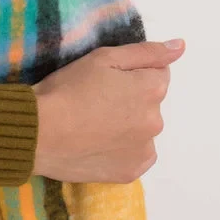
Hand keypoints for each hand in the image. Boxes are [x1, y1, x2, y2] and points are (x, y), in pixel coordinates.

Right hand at [31, 38, 184, 181]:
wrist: (40, 133)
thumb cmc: (68, 89)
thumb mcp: (104, 58)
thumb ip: (146, 52)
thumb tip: (180, 47)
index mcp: (152, 89)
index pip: (157, 74)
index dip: (131, 75)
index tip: (106, 81)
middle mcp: (156, 121)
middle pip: (150, 104)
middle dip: (131, 100)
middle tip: (95, 102)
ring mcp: (144, 150)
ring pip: (142, 131)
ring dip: (127, 126)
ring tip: (93, 126)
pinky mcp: (131, 172)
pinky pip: (134, 156)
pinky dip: (121, 150)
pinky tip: (97, 144)